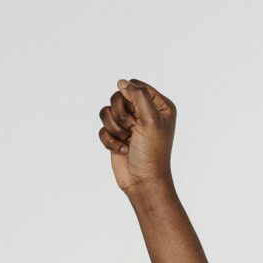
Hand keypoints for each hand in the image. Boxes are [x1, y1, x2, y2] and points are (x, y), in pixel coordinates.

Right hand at [98, 78, 176, 196]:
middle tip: (133, 130)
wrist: (142, 180)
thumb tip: (122, 82)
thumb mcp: (150, 120)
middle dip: (121, 116)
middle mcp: (145, 112)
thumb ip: (138, 95)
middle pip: (118, 97)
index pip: (135, 86)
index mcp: (160, 106)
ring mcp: (130, 124)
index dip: (130, 98)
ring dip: (115, 129)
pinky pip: (102, 127)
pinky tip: (122, 150)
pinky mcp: (117, 134)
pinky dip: (109, 140)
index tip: (138, 116)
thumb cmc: (152, 152)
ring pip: (107, 111)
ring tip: (127, 141)